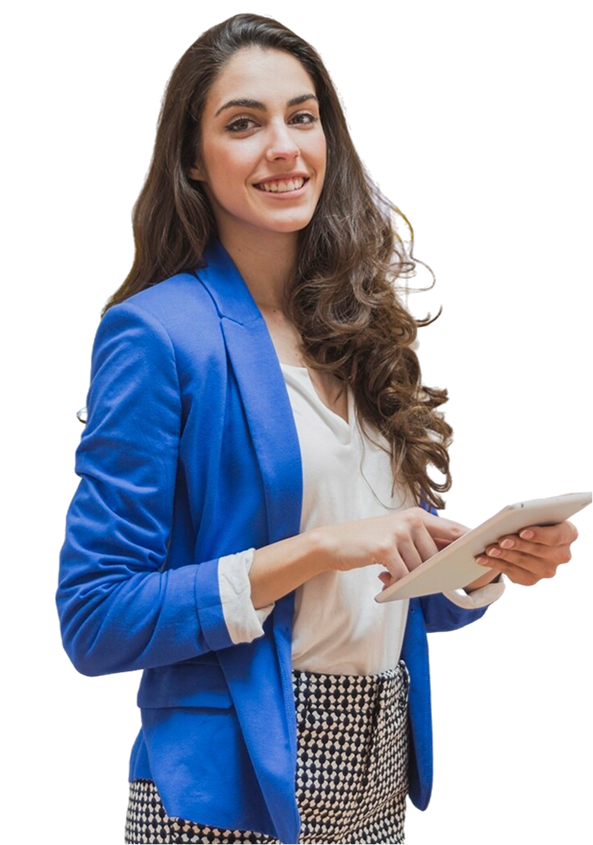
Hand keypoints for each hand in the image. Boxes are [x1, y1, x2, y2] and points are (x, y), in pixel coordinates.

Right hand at [324, 507, 468, 587]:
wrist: (335, 543)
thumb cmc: (369, 542)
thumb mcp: (399, 535)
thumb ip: (424, 542)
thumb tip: (451, 559)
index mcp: (418, 515)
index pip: (453, 530)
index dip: (469, 543)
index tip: (482, 554)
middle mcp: (411, 520)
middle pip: (436, 556)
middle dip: (428, 572)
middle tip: (412, 577)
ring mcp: (398, 532)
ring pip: (419, 568)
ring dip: (408, 578)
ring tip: (390, 575)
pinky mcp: (385, 547)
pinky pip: (403, 574)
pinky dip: (396, 582)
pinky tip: (385, 580)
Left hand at [474, 519, 578, 586]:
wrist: (523, 537)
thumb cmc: (530, 519)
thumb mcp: (532, 513)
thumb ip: (529, 513)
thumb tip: (514, 515)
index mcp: (568, 533)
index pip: (557, 536)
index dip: (540, 534)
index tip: (523, 531)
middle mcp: (562, 554)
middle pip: (540, 551)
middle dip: (518, 545)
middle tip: (501, 540)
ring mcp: (548, 570)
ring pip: (525, 563)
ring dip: (504, 555)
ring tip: (489, 549)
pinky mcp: (531, 579)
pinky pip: (512, 573)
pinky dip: (495, 564)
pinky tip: (482, 558)